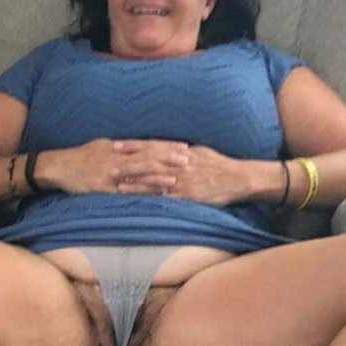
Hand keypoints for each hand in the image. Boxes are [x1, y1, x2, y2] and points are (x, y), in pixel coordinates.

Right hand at [39, 138, 187, 194]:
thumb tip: (139, 147)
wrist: (57, 167)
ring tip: (176, 178)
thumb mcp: (101, 145)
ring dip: (158, 176)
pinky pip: (126, 191)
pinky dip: (141, 192)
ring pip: (138, 174)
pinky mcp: (104, 188)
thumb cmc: (80, 156)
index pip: (147, 144)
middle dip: (168, 158)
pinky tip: (153, 194)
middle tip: (188, 160)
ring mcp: (110, 174)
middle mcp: (116, 158)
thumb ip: (121, 147)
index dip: (166, 146)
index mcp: (118, 146)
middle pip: (147, 157)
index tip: (183, 146)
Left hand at [115, 142, 245, 205]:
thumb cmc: (221, 164)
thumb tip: (172, 149)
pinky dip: (150, 199)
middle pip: (147, 162)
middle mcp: (178, 164)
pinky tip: (138, 202)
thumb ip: (183, 151)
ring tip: (115, 183)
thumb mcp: (201, 151)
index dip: (133, 145)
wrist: (238, 178)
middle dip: (127, 162)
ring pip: (153, 180)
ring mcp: (182, 180)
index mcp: (180, 152)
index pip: (152, 146)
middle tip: (108, 162)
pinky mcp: (188, 196)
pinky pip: (166, 198)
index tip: (117, 144)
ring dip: (134, 182)